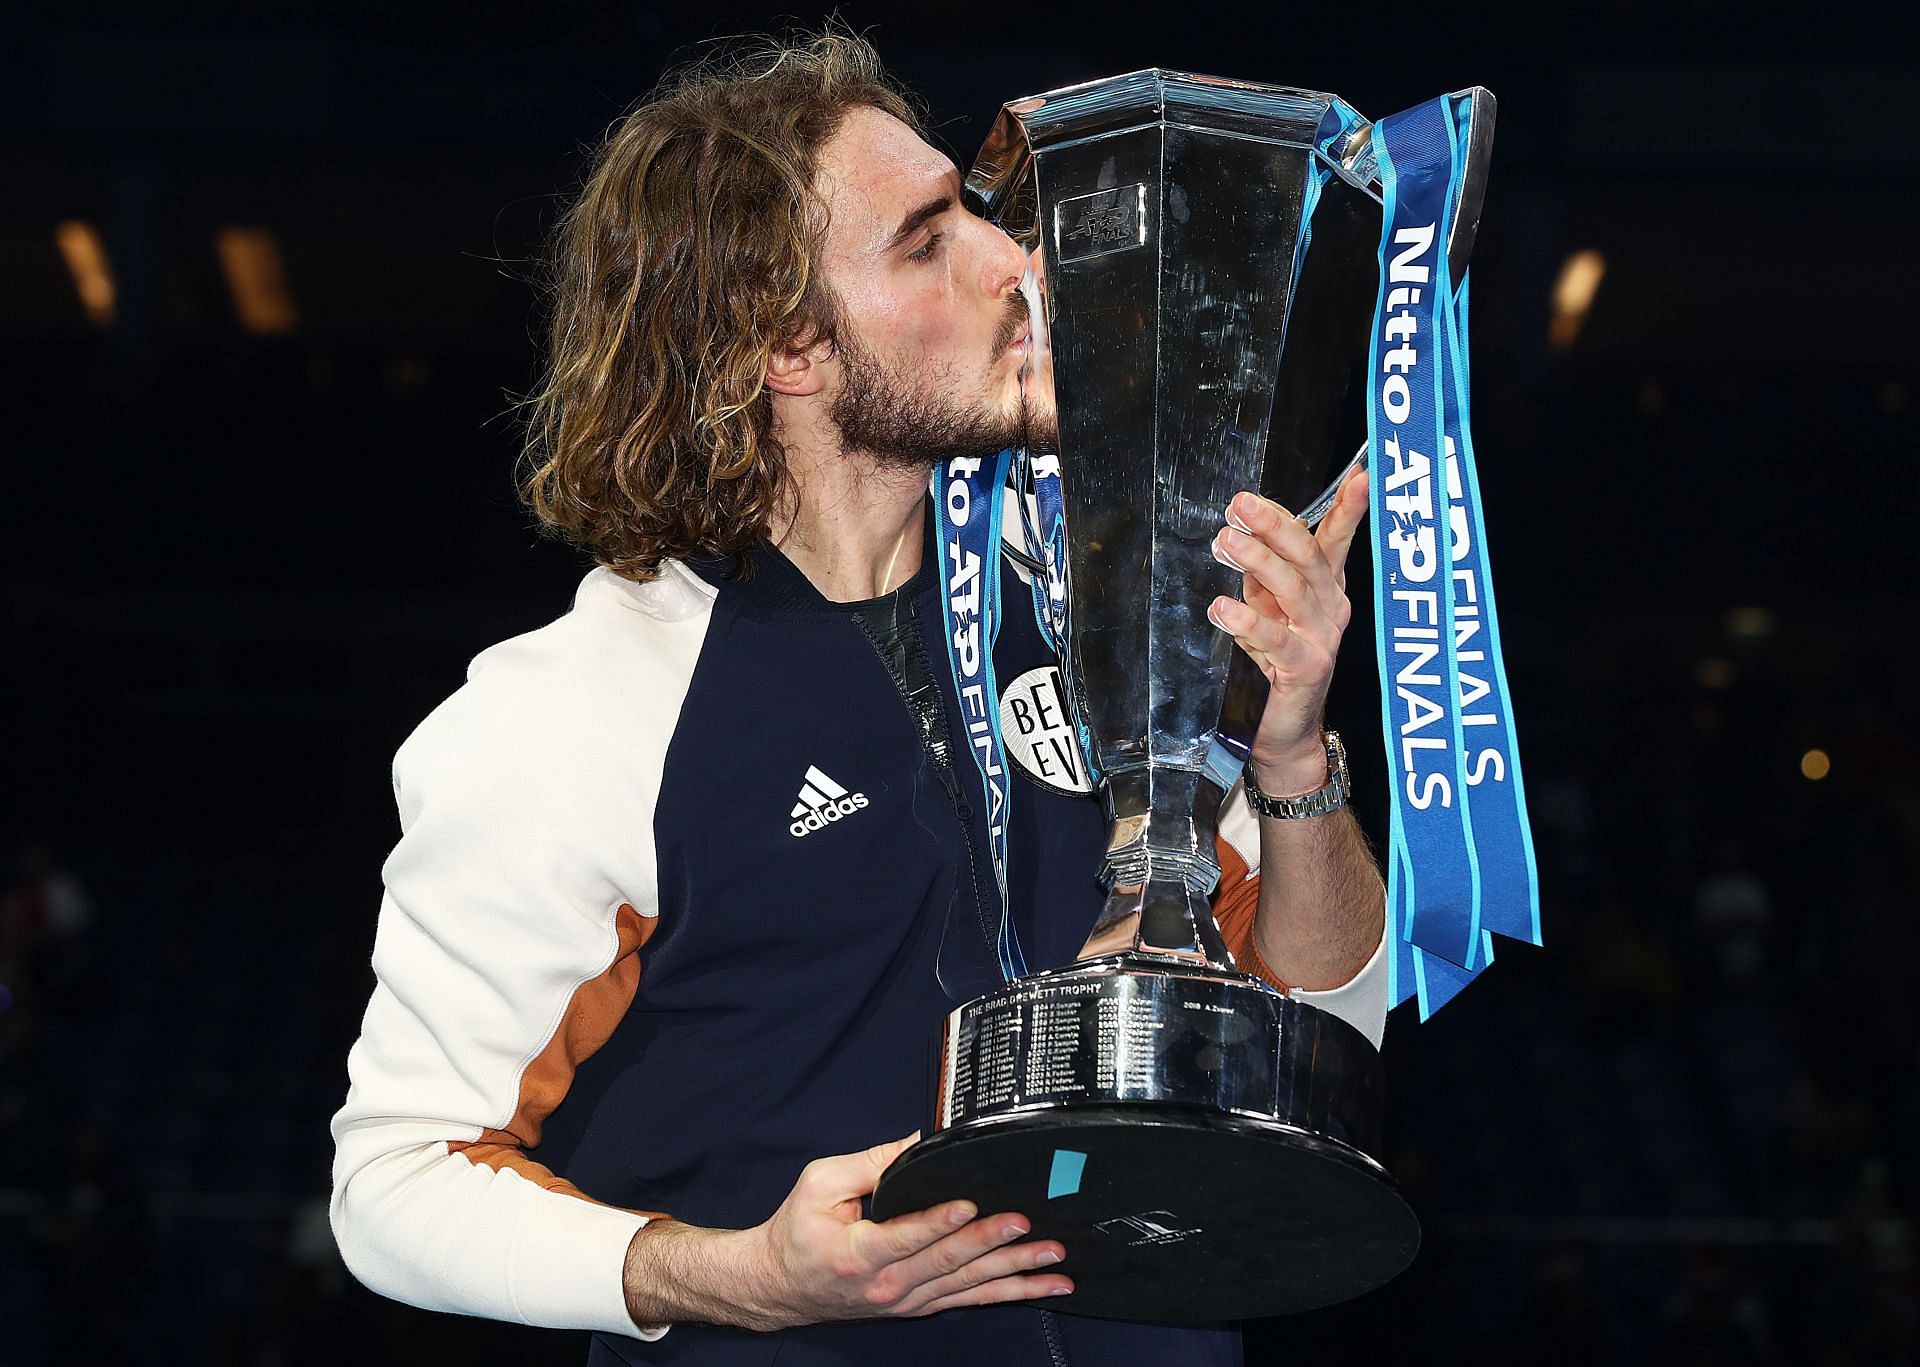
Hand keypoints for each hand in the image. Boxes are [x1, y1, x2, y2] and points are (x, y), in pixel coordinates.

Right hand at [624, 1133, 1069, 1331]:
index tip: (971, 1204)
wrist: (780, 1286)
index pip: (907, 1236)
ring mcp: (907, 1300)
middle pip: (949, 1263)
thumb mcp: (820, 1183)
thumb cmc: (798, 1230)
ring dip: (1015, 1272)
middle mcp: (888, 1285)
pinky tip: (1040, 1285)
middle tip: (1028, 1223)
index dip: (940, 1222)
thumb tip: (920, 1139)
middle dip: (992, 1242)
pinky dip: (1009, 1293)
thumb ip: (872, 1163)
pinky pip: (971, 1299)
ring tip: (1054, 1259)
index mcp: (859, 1252)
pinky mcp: (920, 1305)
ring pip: (970, 1286)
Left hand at [1207, 467, 1368, 771]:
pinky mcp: (1305, 669)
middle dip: (1276, 525)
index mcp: (1326, 587)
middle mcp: (1331, 608)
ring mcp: (1322, 638)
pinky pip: (1277, 639)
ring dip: (1258, 561)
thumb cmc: (1274, 662)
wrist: (1281, 728)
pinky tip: (1222, 608)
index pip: (1335, 539)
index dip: (1349, 507)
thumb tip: (1246, 524)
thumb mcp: (1269, 605)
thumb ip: (1263, 570)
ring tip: (1225, 542)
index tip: (1359, 474)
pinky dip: (1248, 620)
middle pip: (1308, 556)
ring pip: (1293, 589)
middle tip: (1240, 505)